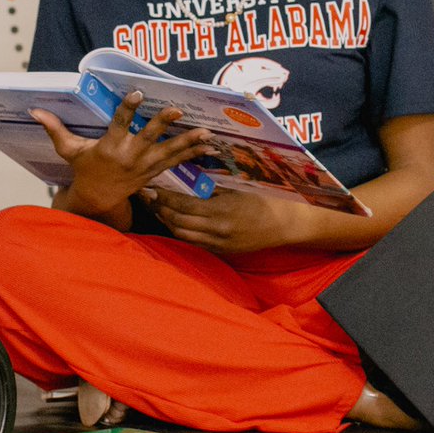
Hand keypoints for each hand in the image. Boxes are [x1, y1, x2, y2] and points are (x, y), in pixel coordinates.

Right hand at [31, 90, 210, 217]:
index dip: (127, 109)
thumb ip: (55, 129)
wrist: (99, 199)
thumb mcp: (69, 151)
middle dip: (163, 124)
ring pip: (170, 151)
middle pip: (149, 138)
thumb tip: (34, 110)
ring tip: (207, 132)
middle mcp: (130, 156)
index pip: (119, 124)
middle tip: (177, 110)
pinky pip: (178, 161)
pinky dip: (194, 153)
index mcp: (110, 148)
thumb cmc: (85, 170)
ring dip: (189, 141)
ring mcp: (146, 165)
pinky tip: (211, 145)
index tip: (136, 94)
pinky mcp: (156, 171)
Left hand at [139, 187, 304, 254]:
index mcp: (220, 211)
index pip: (183, 206)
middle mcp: (217, 230)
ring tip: (157, 210)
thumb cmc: (264, 199)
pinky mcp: (223, 251)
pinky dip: (181, 233)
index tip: (153, 188)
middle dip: (160, 210)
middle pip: (178, 223)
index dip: (165, 198)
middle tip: (148, 198)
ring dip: (168, 223)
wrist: (285, 224)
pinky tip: (174, 224)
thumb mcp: (238, 188)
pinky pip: (195, 243)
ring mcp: (219, 243)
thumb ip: (214, 189)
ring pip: (183, 236)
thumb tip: (190, 181)